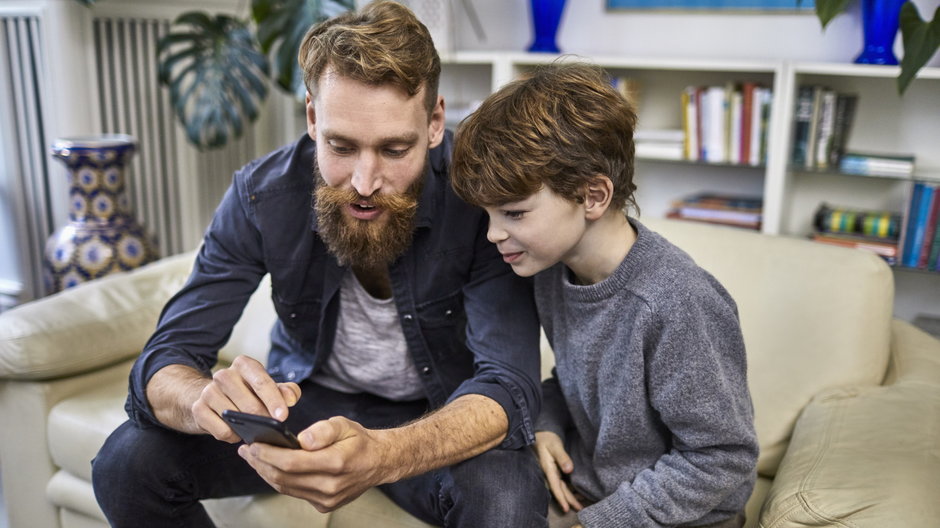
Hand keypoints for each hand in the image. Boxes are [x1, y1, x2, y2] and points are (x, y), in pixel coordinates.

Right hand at [191, 355, 300, 442]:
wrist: (207, 396)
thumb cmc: (245, 392)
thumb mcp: (266, 388)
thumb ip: (284, 391)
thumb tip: (291, 398)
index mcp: (244, 365)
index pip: (262, 382)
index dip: (274, 400)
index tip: (282, 417)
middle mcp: (224, 375)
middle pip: (250, 404)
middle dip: (263, 419)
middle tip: (270, 428)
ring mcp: (209, 391)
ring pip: (235, 418)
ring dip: (247, 429)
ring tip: (252, 429)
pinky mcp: (198, 409)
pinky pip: (221, 431)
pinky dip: (232, 436)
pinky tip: (235, 432)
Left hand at [238, 416, 390, 511]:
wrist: (378, 462)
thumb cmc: (358, 441)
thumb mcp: (344, 424)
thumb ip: (323, 430)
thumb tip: (301, 439)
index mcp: (336, 463)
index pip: (292, 462)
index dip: (268, 454)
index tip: (253, 444)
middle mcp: (331, 485)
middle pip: (284, 478)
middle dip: (261, 464)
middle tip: (246, 450)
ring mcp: (327, 499)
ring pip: (286, 488)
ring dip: (266, 473)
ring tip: (253, 458)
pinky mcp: (324, 505)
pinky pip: (294, 492)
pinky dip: (279, 480)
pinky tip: (270, 468)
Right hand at [535, 431, 582, 512]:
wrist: (542, 434)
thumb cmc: (548, 439)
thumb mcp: (555, 446)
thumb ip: (562, 457)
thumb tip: (569, 470)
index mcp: (548, 469)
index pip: (555, 486)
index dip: (561, 497)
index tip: (566, 508)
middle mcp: (550, 473)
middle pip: (560, 489)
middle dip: (568, 500)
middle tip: (579, 509)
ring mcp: (552, 472)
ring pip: (562, 487)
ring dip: (569, 496)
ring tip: (579, 505)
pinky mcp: (555, 470)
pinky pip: (562, 482)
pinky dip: (569, 489)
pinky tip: (575, 493)